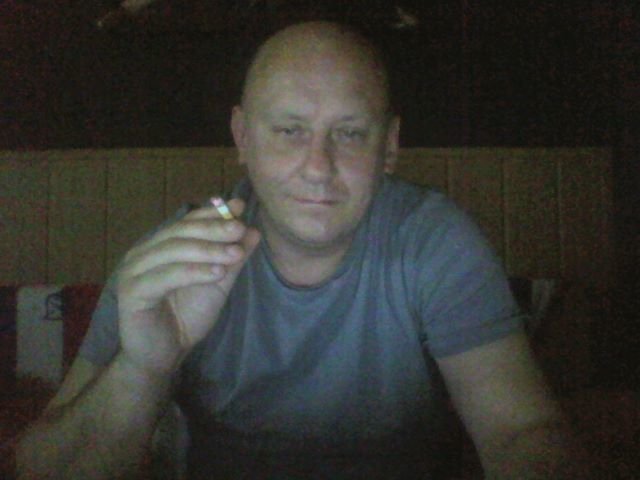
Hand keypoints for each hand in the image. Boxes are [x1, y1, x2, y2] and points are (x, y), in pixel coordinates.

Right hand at [116, 199, 259, 375]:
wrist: (163, 354)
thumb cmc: (187, 316)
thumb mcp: (217, 283)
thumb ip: (231, 257)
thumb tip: (252, 231)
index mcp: (161, 246)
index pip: (187, 221)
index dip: (212, 213)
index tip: (239, 207)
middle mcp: (144, 253)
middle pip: (179, 232)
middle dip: (213, 228)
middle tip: (239, 228)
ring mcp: (134, 271)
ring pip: (173, 251)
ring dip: (207, 250)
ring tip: (236, 253)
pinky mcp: (132, 292)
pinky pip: (165, 277)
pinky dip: (193, 272)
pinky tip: (217, 273)